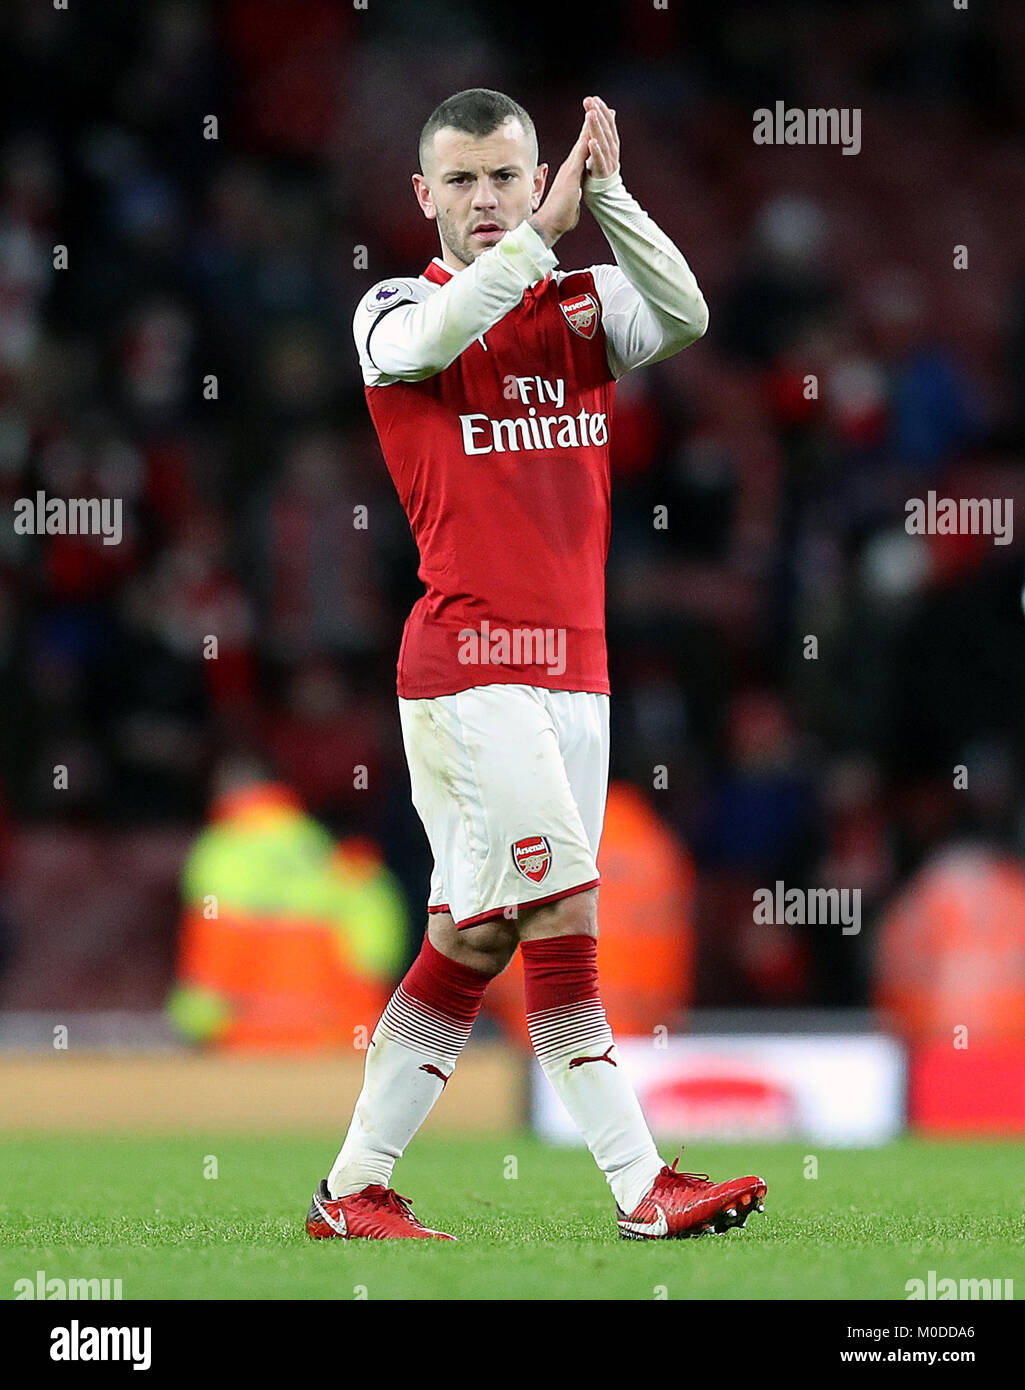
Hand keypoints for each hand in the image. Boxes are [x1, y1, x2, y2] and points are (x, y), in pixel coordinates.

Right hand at [528, 116, 589, 247]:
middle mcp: (570, 166)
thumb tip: (574, 195)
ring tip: (596, 107)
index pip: (583, 149)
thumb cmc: (560, 217)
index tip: (598, 121)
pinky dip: (586, 138)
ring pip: (582, 141)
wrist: (549, 223)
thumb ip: (573, 194)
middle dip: (591, 122)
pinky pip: (581, 152)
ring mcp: (570, 168)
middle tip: (599, 104)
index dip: (590, 134)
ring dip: (589, 124)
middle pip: (583, 140)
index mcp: (572, 172)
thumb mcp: (571, 200)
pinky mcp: (571, 173)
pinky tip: (591, 126)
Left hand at [582, 95, 619, 179]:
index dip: (601, 110)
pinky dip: (596, 151)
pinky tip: (591, 141)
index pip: (607, 124)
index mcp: (611, 145)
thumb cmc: (600, 172)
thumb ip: (604, 132)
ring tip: (591, 114)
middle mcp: (611, 151)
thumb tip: (610, 112)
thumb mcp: (603, 149)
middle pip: (605, 130)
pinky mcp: (602, 174)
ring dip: (596, 127)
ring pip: (603, 142)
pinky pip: (599, 161)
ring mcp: (608, 162)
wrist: (605, 199)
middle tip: (590, 101)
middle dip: (597, 114)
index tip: (593, 98)